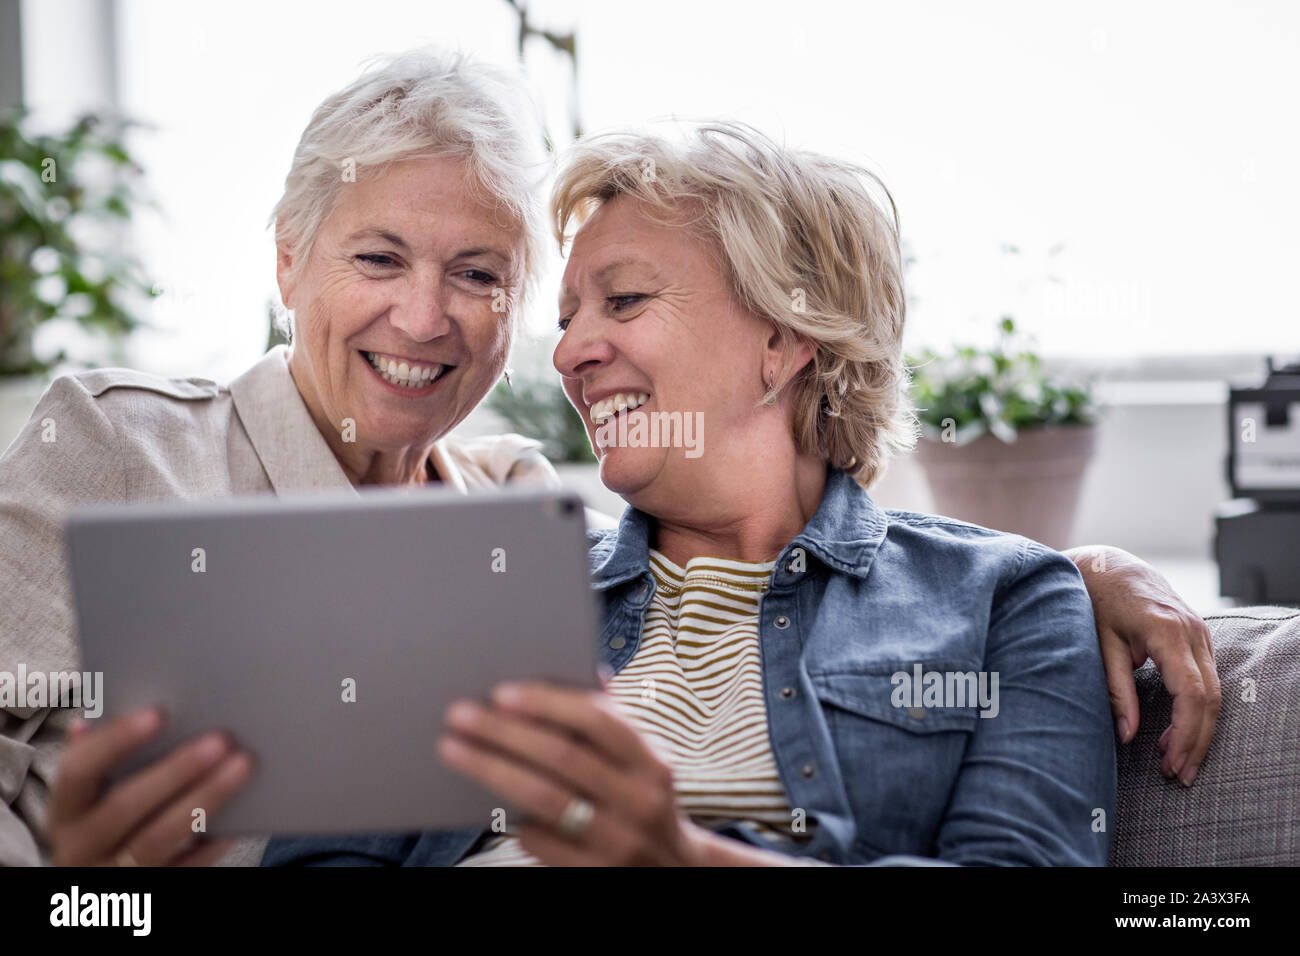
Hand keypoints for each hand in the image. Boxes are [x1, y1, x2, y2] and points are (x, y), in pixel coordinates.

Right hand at [46, 707, 254, 865]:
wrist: (100, 883)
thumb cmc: (105, 820)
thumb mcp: (92, 795)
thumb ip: (99, 756)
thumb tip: (91, 720)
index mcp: (65, 810)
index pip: (78, 770)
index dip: (116, 741)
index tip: (159, 712)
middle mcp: (80, 845)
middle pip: (124, 806)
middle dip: (175, 770)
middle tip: (220, 740)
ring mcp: (112, 873)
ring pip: (157, 839)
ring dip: (204, 800)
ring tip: (242, 766)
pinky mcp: (147, 893)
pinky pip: (183, 870)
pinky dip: (210, 845)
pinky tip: (239, 819)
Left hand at [438, 679, 726, 865]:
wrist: (673, 872)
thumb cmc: (640, 801)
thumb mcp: (643, 762)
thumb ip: (613, 721)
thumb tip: (588, 670)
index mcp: (652, 761)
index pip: (597, 720)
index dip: (547, 702)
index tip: (501, 692)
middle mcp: (640, 800)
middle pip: (561, 756)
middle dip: (504, 731)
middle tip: (459, 715)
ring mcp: (619, 841)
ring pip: (543, 797)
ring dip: (491, 769)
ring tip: (452, 749)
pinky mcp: (595, 874)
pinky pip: (540, 841)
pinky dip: (511, 819)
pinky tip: (486, 804)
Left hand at [1067, 545, 1220, 785]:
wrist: (1107, 565)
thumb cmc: (1095, 600)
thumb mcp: (1098, 644)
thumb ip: (1114, 689)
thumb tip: (1126, 735)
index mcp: (1166, 630)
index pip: (1192, 693)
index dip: (1186, 733)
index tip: (1170, 762)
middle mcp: (1191, 630)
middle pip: (1210, 698)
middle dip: (1196, 741)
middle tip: (1177, 775)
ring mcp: (1199, 631)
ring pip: (1214, 691)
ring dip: (1199, 730)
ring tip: (1176, 762)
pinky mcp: (1197, 636)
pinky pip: (1207, 679)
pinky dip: (1197, 710)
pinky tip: (1177, 734)